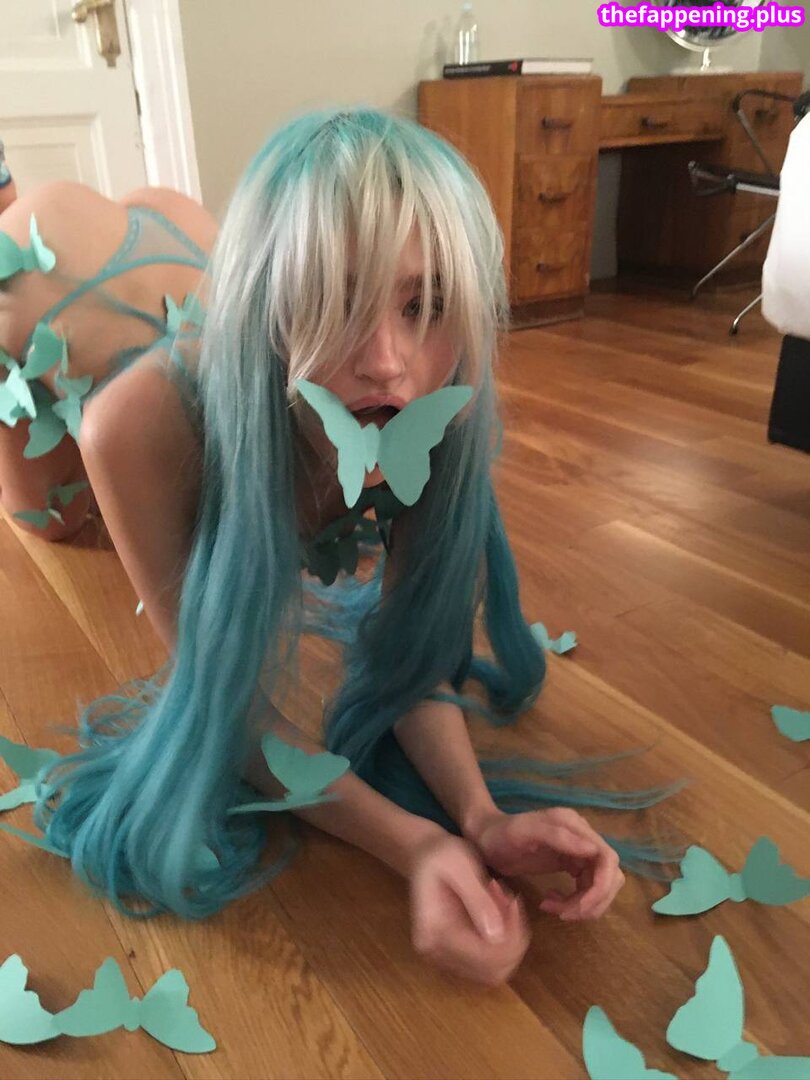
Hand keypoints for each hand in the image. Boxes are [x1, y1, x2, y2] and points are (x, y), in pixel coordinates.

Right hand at [408, 833, 530, 986]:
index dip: (511, 935)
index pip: (484, 957)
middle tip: (509, 899)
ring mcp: (445, 959)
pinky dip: (503, 941)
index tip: (514, 899)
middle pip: (493, 971)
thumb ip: (478, 899)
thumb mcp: (461, 866)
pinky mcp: (455, 957)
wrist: (424, 856)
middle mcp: (436, 954)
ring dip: (510, 939)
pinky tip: (498, 912)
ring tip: (502, 902)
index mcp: (433, 933)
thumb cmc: (442, 855)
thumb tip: (497, 937)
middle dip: (513, 938)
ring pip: (496, 971)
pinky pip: (490, 963)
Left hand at [472, 807, 624, 920]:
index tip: (579, 908)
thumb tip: (592, 851)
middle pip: (609, 876)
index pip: (608, 860)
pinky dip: (574, 902)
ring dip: (583, 904)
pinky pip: (586, 889)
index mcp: (575, 826)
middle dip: (593, 901)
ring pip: (600, 886)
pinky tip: (551, 902)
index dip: (601, 888)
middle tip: (565, 914)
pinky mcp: (571, 864)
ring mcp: (577, 851)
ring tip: (554, 909)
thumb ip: (558, 837)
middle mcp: (582, 837)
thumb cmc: (500, 834)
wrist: (484, 837)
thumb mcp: (524, 832)